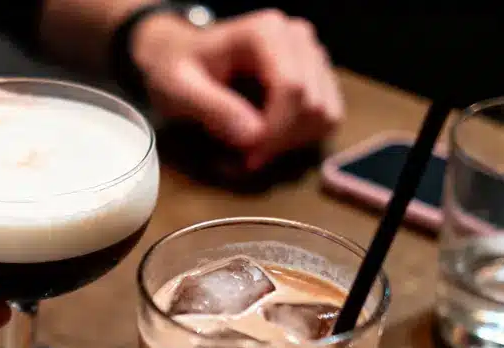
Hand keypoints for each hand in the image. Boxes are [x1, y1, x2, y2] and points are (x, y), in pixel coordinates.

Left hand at [131, 9, 342, 171]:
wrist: (181, 58)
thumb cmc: (176, 70)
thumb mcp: (178, 89)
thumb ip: (212, 109)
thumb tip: (253, 137)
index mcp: (267, 33)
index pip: (292, 89)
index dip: (274, 132)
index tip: (247, 157)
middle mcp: (298, 37)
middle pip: (313, 106)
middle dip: (280, 141)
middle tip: (245, 158)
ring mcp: (312, 56)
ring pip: (326, 115)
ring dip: (292, 144)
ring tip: (254, 150)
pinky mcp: (317, 77)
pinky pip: (327, 119)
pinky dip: (301, 140)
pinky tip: (269, 141)